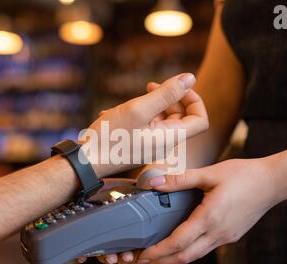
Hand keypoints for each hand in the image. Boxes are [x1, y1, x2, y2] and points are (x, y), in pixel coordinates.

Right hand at [81, 73, 207, 177]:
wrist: (85, 161)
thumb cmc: (109, 137)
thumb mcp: (139, 109)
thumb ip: (166, 93)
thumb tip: (189, 78)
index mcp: (170, 138)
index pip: (200, 119)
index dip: (193, 100)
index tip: (176, 87)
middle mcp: (164, 144)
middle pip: (181, 117)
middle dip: (168, 98)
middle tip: (149, 87)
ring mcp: (152, 145)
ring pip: (162, 119)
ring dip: (150, 105)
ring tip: (128, 103)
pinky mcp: (139, 145)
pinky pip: (147, 126)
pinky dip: (137, 115)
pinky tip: (117, 113)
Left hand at [84, 158, 277, 263]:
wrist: (274, 182)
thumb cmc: (245, 175)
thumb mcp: (210, 173)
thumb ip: (181, 179)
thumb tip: (155, 183)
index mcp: (210, 218)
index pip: (177, 243)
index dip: (157, 252)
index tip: (141, 256)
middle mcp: (218, 233)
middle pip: (184, 257)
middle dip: (160, 262)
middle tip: (140, 261)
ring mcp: (226, 237)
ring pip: (194, 256)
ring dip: (173, 259)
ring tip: (155, 256)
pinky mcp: (231, 235)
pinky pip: (205, 249)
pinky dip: (188, 251)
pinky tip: (179, 244)